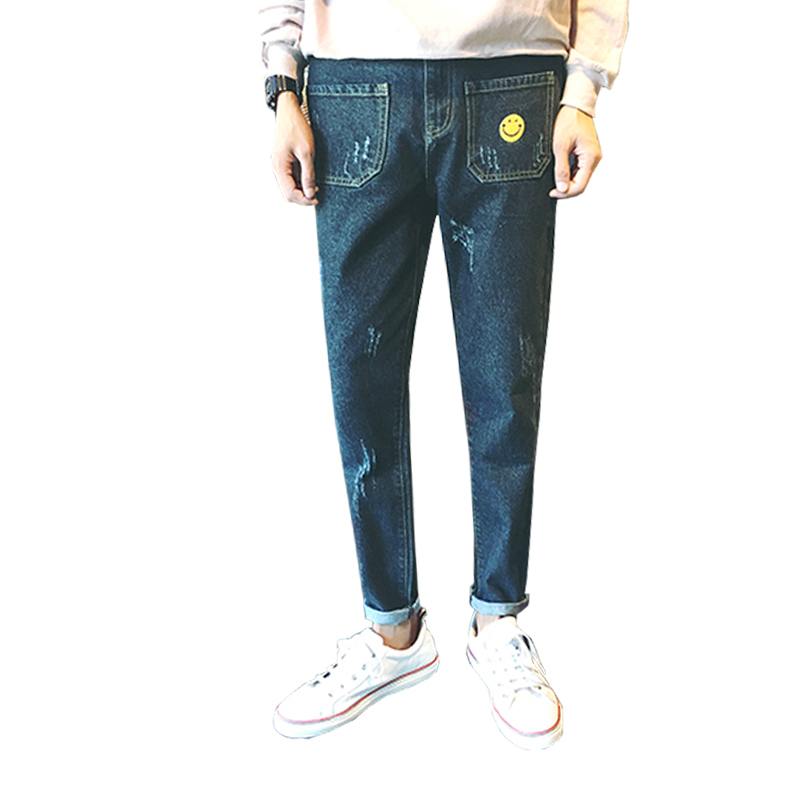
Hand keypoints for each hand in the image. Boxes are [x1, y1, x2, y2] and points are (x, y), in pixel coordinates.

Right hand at [272, 91, 317, 205]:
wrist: (289, 112)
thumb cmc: (296, 128)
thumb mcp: (307, 152)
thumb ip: (308, 174)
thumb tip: (310, 193)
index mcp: (280, 166)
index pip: (290, 193)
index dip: (304, 200)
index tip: (316, 199)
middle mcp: (277, 168)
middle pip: (288, 193)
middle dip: (302, 197)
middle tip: (317, 196)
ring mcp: (280, 165)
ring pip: (290, 187)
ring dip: (302, 190)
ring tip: (316, 187)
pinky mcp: (284, 162)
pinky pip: (291, 178)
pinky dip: (300, 182)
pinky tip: (310, 179)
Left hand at [549, 106, 601, 198]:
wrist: (575, 106)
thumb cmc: (570, 120)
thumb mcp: (560, 147)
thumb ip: (561, 169)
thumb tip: (562, 188)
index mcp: (591, 157)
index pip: (580, 186)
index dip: (566, 193)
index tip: (554, 193)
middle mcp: (594, 159)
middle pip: (581, 184)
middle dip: (566, 189)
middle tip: (553, 190)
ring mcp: (592, 157)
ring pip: (580, 178)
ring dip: (568, 182)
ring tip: (555, 180)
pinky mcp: (587, 154)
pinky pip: (579, 170)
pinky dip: (570, 174)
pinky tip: (561, 173)